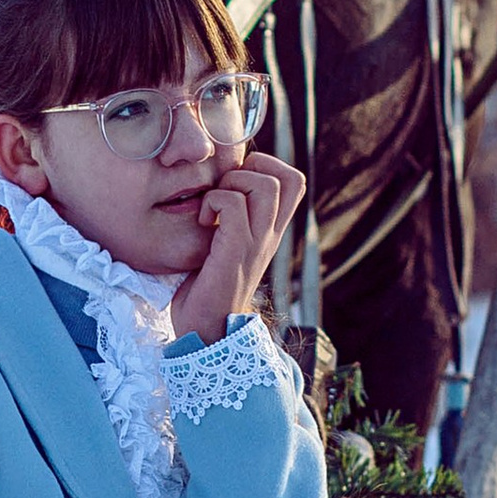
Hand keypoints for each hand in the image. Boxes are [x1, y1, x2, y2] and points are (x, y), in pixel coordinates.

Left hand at [169, 144, 307, 343]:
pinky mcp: (235, 253)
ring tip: (212, 208)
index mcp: (270, 232)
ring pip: (264, 185)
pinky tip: (202, 223)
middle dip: (249, 170)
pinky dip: (213, 203)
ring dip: (231, 184)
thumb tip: (218, 184)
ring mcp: (256, 244)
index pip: (293, 181)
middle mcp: (270, 236)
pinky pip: (234, 206)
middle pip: (287, 178)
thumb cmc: (208, 286)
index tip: (235, 181)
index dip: (267, 166)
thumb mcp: (227, 245)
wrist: (206, 331)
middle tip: (223, 192)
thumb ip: (232, 218)